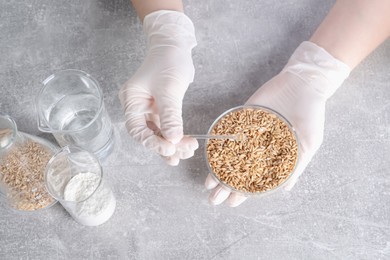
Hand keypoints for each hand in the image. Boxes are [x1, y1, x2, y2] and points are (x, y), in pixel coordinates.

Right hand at [119, 10, 197, 164]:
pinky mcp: (161, 108)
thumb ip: (170, 115)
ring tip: (188, 151)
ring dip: (172, 144)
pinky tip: (185, 144)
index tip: (170, 148)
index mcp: (131, 100)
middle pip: (147, 134)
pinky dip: (175, 135)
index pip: (137, 129)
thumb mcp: (169, 88)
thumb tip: (173, 140)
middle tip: (182, 154)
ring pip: (158, 133)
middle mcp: (137, 107)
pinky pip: (166, 127)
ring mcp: (149, 108)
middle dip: (165, 146)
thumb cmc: (168, 61)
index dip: (152, 142)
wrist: (175, 45)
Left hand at [206, 41, 350, 206]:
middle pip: (239, 170)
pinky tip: (210, 155)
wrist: (304, 84)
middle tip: (213, 198)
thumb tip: (286, 188)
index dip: (244, 191)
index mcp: (274, 155)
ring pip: (230, 154)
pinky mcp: (244, 117)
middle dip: (226, 185)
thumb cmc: (311, 115)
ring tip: (208, 183)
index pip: (255, 178)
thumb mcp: (308, 144)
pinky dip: (219, 144)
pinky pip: (229, 132)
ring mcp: (250, 132)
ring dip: (219, 169)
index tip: (232, 203)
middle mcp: (259, 146)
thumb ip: (296, 166)